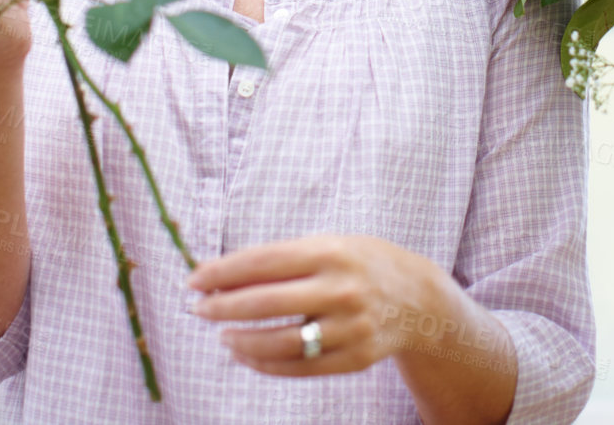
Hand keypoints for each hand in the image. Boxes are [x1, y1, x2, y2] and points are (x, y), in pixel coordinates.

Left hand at [184, 234, 429, 376]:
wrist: (418, 298)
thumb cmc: (360, 265)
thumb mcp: (329, 246)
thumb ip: (282, 259)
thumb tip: (220, 276)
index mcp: (332, 252)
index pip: (264, 262)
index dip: (223, 272)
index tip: (194, 280)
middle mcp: (342, 289)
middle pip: (266, 302)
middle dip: (223, 307)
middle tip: (199, 309)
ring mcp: (351, 327)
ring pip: (280, 343)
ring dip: (241, 341)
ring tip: (223, 336)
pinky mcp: (356, 358)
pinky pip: (300, 367)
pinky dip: (266, 363)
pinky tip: (246, 355)